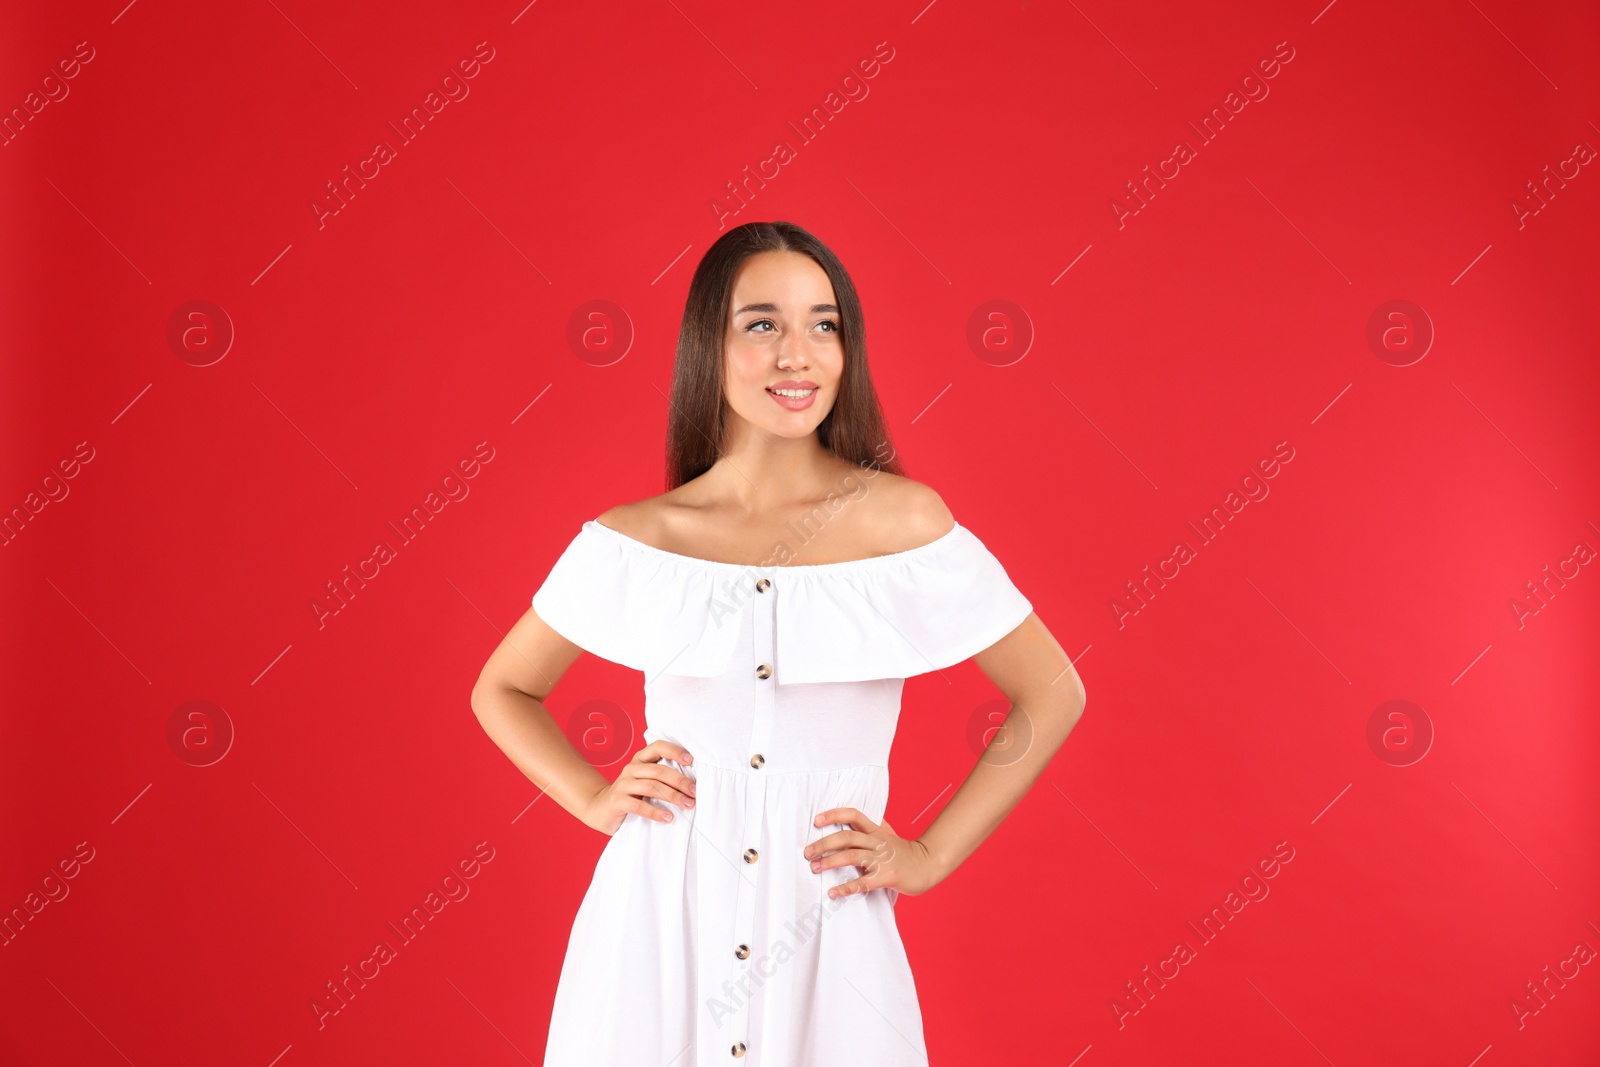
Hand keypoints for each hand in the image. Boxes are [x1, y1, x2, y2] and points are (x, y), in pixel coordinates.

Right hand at [581, 740, 695, 835]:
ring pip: (651, 787)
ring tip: (687, 805)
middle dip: (680, 781)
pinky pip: (639, 805)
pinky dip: (655, 812)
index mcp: (640, 760)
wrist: (600, 809)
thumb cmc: (631, 795)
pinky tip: (668, 818)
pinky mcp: (617, 801)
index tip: (691, 761)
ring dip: (673, 796)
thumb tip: (692, 783)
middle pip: (659, 771)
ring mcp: (622, 784)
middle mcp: (631, 768)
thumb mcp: (644, 781)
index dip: (675, 751)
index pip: (658, 747)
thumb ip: (661, 778)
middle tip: (695, 793)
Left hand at [803, 807, 945, 899]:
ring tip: (814, 868)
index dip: (834, 815)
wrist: (929, 864)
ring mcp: (883, 859)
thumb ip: (870, 830)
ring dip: (830, 862)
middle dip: (823, 844)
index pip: (853, 815)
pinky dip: (846, 887)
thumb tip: (848, 823)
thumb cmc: (905, 852)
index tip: (816, 820)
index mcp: (877, 830)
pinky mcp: (887, 876)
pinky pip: (863, 882)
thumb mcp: (888, 835)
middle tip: (807, 853)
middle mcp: (878, 841)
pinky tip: (833, 893)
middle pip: (846, 837)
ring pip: (852, 856)